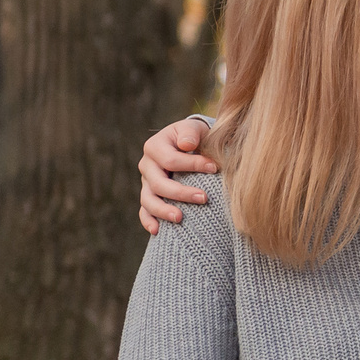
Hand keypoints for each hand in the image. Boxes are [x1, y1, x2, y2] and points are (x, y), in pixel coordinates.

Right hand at [140, 116, 217, 232]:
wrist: (187, 144)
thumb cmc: (193, 136)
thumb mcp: (192, 129)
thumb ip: (190, 133)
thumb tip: (187, 145)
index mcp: (155, 147)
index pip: (170, 160)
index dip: (192, 165)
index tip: (214, 168)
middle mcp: (147, 165)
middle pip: (159, 184)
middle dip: (181, 193)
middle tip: (204, 198)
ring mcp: (146, 183)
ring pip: (148, 200)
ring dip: (163, 211)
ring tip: (180, 218)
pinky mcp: (149, 196)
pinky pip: (144, 211)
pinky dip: (149, 221)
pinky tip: (158, 231)